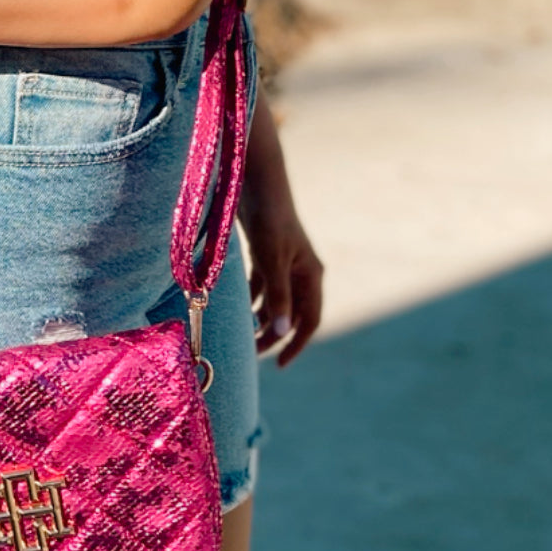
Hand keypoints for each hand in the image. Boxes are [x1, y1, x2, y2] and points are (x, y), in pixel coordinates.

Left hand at [243, 203, 323, 366]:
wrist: (257, 185)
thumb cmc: (269, 221)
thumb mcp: (272, 262)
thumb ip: (278, 297)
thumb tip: (282, 333)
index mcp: (311, 275)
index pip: (310, 319)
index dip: (296, 344)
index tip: (280, 365)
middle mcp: (301, 272)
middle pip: (292, 313)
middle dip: (275, 335)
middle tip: (254, 354)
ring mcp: (284, 263)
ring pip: (276, 301)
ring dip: (263, 319)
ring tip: (245, 336)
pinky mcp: (266, 254)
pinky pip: (263, 286)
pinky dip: (254, 300)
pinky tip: (240, 311)